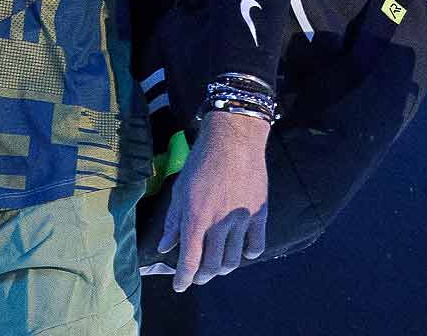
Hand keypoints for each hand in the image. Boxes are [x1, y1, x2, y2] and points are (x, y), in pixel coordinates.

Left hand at [155, 111, 269, 290]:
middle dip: (202, 275)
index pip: (190, 260)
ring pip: (234, 259)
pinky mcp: (260, 214)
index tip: (179, 286)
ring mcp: (242, 220)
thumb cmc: (200, 163)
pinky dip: (248, 253)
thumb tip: (166, 246)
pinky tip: (242, 252)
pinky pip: (256, 244)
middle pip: (213, 264)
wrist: (233, 141)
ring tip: (216, 265)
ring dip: (223, 267)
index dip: (183, 278)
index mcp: (196, 218)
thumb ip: (174, 221)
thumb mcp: (180, 190)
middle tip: (197, 276)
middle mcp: (220, 223)